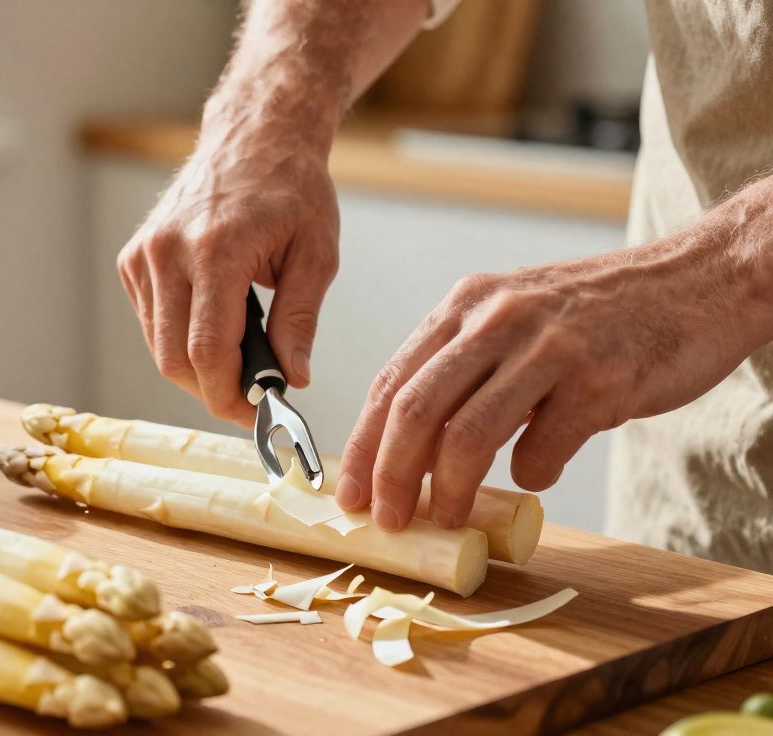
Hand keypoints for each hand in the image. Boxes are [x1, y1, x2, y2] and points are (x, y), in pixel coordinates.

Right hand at [117, 123, 338, 424]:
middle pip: (173, 359)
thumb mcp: (316, 253)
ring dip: (195, 368)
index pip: (207, 351)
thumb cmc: (290, 189)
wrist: (253, 137)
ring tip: (239, 363)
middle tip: (250, 401)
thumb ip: (300, 321)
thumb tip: (292, 380)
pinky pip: (150, 322)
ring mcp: (143, 255)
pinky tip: (214, 326)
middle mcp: (168, 252)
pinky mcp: (133, 259)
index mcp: (216, 249)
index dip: (229, 396)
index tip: (256, 415)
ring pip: (157, 346)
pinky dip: (179, 339)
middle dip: (211, 391)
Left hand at [336, 232, 772, 530]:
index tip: (348, 493)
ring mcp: (548, 348)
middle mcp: (498, 319)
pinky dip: (533, 475)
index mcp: (466, 305)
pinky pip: (543, 450)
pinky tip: (540, 472)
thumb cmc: (598, 313)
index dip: (362, 445)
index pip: (390, 381)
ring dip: (449, 490)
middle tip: (387, 520)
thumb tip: (410, 447)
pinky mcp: (599, 380)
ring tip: (447, 519)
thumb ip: (465, 366)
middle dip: (389, 476)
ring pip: (467, 435)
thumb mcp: (515, 316)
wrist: (699, 279)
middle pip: (414, 410)